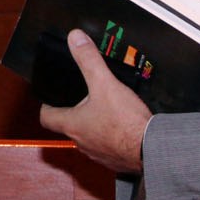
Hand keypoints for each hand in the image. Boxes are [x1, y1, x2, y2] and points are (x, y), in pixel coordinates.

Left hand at [38, 29, 151, 173]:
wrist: (152, 150)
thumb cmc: (126, 122)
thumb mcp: (105, 83)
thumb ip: (89, 61)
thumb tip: (75, 39)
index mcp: (72, 125)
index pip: (47, 117)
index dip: (47, 106)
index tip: (51, 99)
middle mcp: (81, 143)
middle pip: (69, 127)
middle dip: (74, 113)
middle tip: (83, 99)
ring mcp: (98, 154)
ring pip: (89, 138)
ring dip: (94, 126)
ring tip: (105, 110)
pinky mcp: (116, 161)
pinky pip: (108, 148)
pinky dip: (112, 138)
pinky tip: (123, 127)